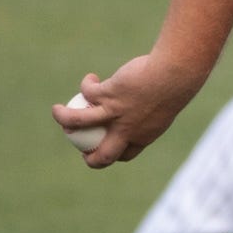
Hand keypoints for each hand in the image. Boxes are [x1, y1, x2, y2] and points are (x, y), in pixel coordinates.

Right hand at [55, 54, 205, 167]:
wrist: (175, 74)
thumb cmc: (173, 86)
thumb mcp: (163, 105)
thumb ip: (148, 113)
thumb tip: (133, 110)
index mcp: (143, 136)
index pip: (124, 154)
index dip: (112, 154)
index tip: (105, 145)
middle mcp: (127, 130)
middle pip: (103, 156)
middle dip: (88, 158)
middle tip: (81, 146)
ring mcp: (115, 113)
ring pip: (78, 123)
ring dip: (63, 118)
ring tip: (56, 110)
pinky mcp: (108, 95)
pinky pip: (87, 92)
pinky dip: (86, 85)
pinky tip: (90, 78)